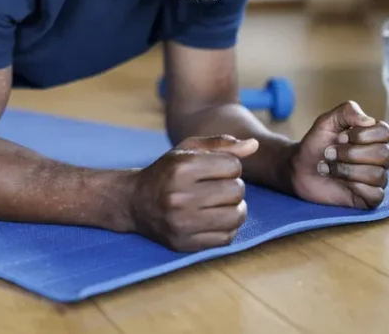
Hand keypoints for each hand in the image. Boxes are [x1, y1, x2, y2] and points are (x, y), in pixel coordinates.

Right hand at [128, 135, 258, 251]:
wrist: (134, 202)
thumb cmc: (167, 171)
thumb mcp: (187, 150)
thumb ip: (221, 145)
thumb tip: (254, 145)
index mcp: (181, 167)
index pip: (233, 166)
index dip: (230, 166)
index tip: (217, 170)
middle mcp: (180, 195)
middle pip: (237, 190)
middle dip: (233, 187)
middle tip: (218, 187)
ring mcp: (181, 222)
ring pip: (236, 216)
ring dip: (236, 209)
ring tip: (222, 204)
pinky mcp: (185, 243)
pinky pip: (227, 238)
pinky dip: (228, 228)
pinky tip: (215, 219)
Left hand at [287, 101, 388, 208]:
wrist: (299, 168)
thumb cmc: (316, 144)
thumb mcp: (327, 121)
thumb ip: (347, 111)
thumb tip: (369, 120)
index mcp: (374, 138)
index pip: (385, 133)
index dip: (361, 135)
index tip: (340, 137)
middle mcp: (379, 158)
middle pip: (383, 154)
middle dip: (350, 153)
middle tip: (329, 153)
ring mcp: (376, 178)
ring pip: (378, 175)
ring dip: (347, 170)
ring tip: (329, 168)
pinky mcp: (369, 198)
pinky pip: (376, 195)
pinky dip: (355, 187)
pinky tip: (340, 183)